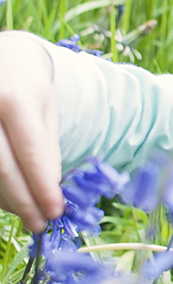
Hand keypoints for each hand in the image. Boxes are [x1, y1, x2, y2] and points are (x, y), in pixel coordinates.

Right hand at [0, 32, 63, 231]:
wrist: (1, 59)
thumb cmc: (27, 87)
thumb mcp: (46, 110)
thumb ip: (46, 149)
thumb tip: (50, 191)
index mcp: (14, 98)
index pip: (29, 150)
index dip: (42, 185)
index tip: (56, 210)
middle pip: (2, 166)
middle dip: (24, 200)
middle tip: (41, 224)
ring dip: (7, 200)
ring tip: (28, 215)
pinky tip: (9, 200)